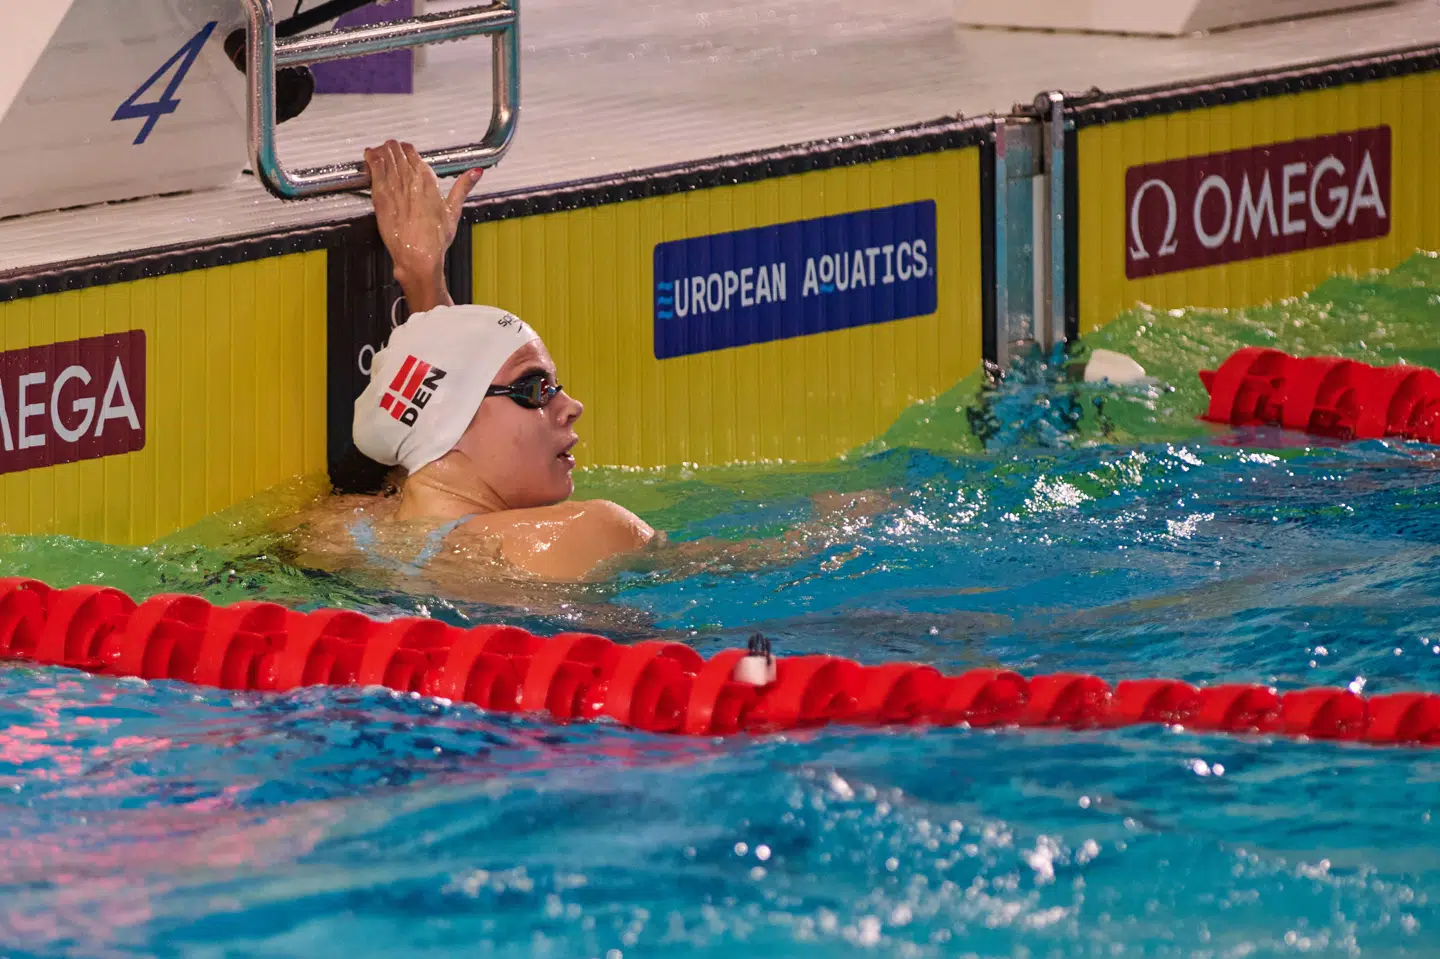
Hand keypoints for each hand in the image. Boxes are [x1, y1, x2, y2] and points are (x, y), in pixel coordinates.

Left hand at [364, 139, 484, 310]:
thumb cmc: (435, 238)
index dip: (407, 150)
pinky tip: (368, 155)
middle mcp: (411, 179)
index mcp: (429, 180)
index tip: (404, 151)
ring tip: (378, 150)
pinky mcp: (380, 195)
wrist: (418, 255)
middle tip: (389, 149)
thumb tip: (477, 172)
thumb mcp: (453, 210)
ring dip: (382, 151)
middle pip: (398, 152)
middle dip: (393, 148)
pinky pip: (374, 169)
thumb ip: (463, 187)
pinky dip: (371, 159)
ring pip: (385, 157)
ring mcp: (394, 186)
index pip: (413, 153)